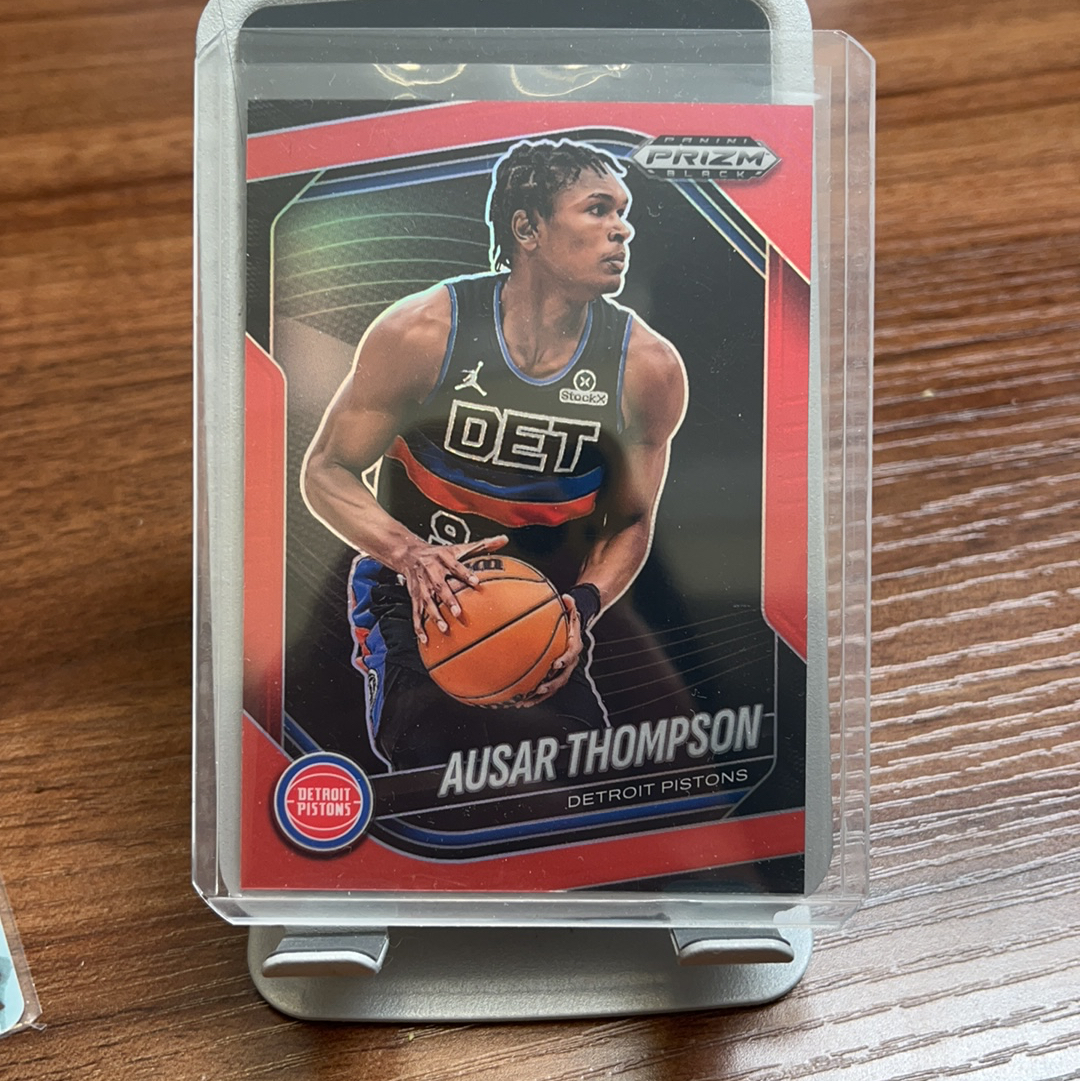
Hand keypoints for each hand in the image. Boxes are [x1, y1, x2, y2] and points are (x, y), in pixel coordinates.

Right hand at [398, 535, 507, 644]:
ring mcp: (422, 585)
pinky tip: (425, 638)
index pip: (456, 566)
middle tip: (458, 613)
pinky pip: (416, 612)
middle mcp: (432, 572)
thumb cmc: (439, 553)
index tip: (476, 582)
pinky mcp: (415, 596)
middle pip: (440, 586)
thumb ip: (482, 545)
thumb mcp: (459, 547)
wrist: (409, 554)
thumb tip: (503, 539)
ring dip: (435, 615)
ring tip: (444, 628)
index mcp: (444, 559)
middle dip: (448, 600)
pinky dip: (419, 626)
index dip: (465, 573)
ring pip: (427, 601)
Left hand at [514, 593, 583, 707]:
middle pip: (562, 677)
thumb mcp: (572, 612)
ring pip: (552, 687)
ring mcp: (562, 672)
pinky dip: (533, 696)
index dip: (565, 661)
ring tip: (525, 701)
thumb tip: (567, 597)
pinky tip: (519, 700)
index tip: (555, 664)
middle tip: (539, 689)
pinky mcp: (554, 676)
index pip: (572, 655)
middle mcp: (570, 662)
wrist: (575, 632)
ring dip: (539, 696)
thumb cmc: (570, 622)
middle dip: (550, 685)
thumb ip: (570, 605)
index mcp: (574, 647)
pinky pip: (545, 688)